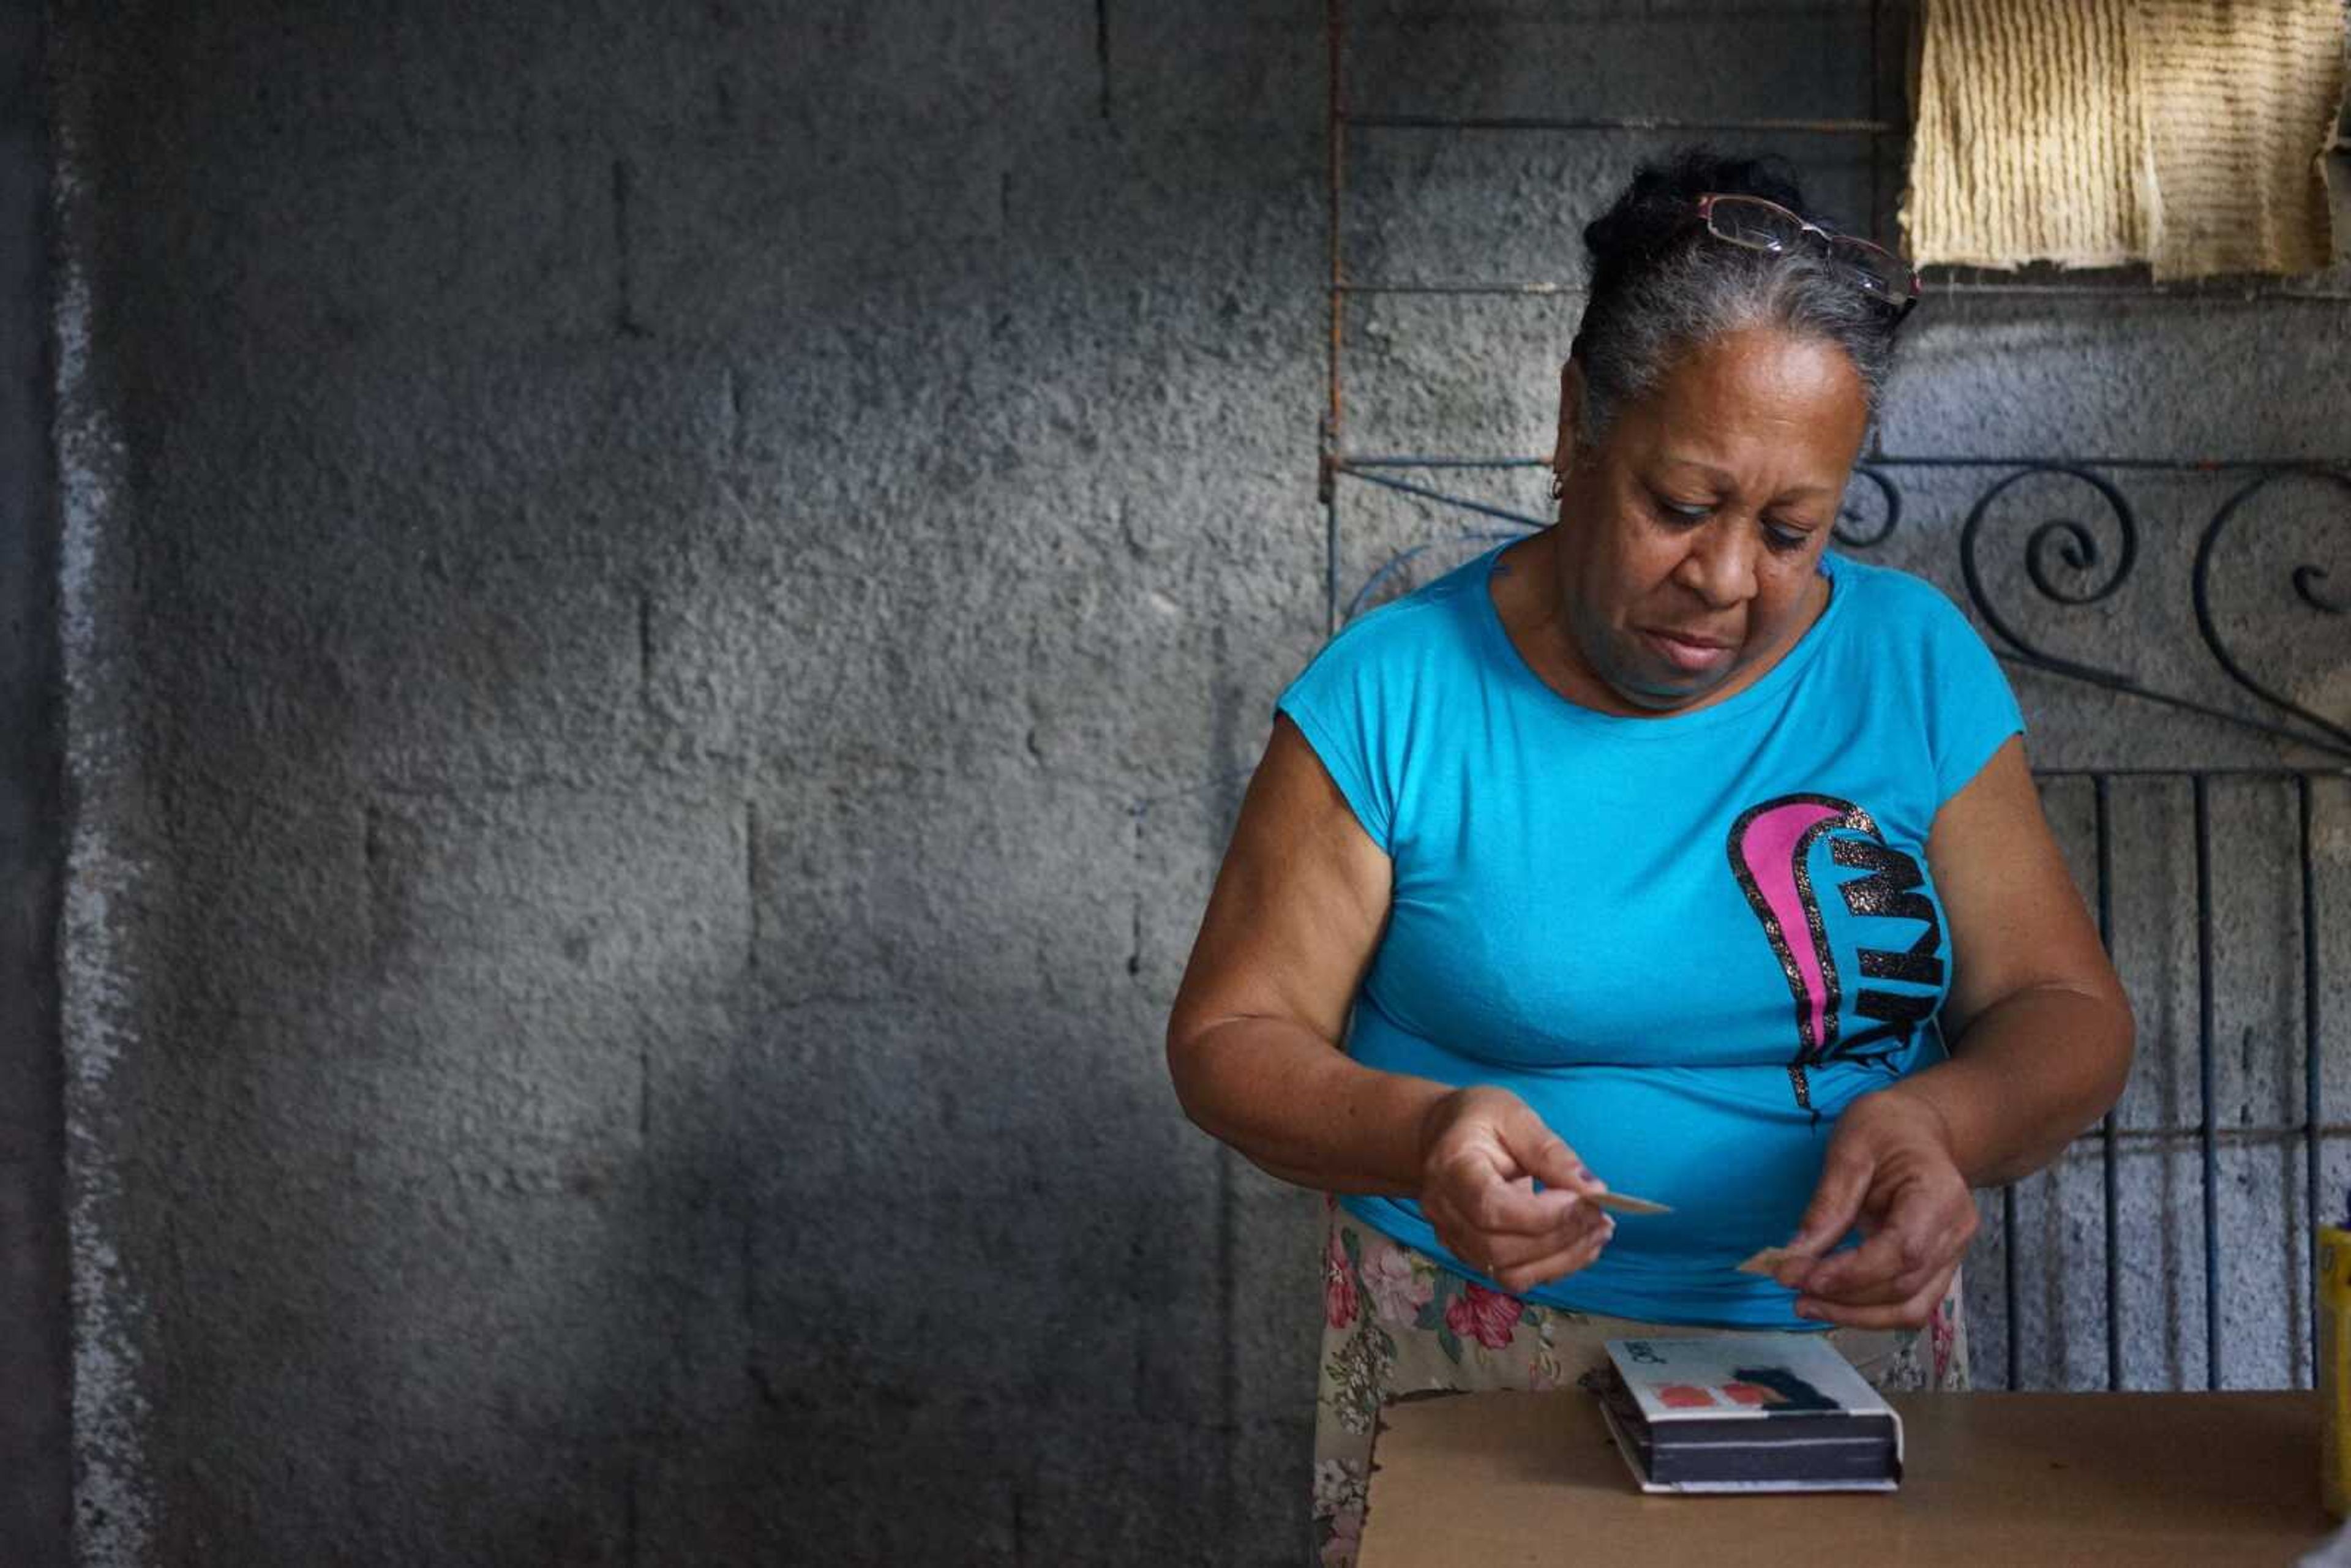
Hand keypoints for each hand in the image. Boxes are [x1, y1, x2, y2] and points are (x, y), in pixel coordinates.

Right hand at [1416, 1086, 1613, 1294]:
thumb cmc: (1479, 1119)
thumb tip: (1593, 1190)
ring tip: (1598, 1231)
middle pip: (1501, 1249)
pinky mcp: (1471, 1255)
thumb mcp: (1515, 1116)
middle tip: (1601, 1217)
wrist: (1442, 1136)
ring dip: (1563, 1259)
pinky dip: (1553, 1266)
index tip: (1585, 1201)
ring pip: (1510, 1273)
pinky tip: (1579, 1243)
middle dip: (1560, 1238)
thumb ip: (1551, 1152)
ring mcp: (1454, 1238)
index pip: (1492, 1209)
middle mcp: (1444, 1211)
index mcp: (1451, 1167)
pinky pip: (1514, 1276)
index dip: (1543, 1215)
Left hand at [1773, 1088, 1977, 1328]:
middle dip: (1844, 1297)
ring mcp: (1952, 1255)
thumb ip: (1827, 1204)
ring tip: (1805, 1305)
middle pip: (1904, 1286)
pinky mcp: (1938, 1268)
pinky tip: (1831, 1303)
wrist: (1919, 1129)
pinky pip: (1909, 1304)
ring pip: (1910, 1308)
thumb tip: (1794, 1257)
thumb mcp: (1849, 1149)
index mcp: (1941, 1195)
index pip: (1902, 1251)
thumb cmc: (1885, 1129)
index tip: (1801, 1276)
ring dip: (1854, 1315)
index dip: (1851, 1273)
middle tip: (1790, 1285)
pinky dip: (1869, 1312)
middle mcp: (1956, 1232)